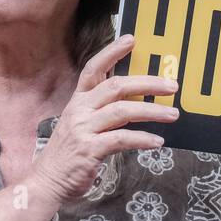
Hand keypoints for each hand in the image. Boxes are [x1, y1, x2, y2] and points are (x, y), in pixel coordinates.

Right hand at [25, 33, 178, 207]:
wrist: (47, 181)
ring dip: (152, 111)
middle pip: (116, 86)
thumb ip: (103, 110)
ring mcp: (83, 129)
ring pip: (122, 111)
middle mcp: (79, 110)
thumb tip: (136, 100)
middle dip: (148, 83)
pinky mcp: (89, 149)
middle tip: (172, 85)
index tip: (132, 39)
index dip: (112, 52)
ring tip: (173, 114)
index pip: (94, 68)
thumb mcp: (81, 124)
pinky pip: (121, 139)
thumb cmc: (69, 153)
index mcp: (78, 100)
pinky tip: (157, 141)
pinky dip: (142, 139)